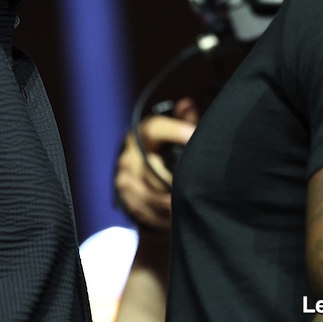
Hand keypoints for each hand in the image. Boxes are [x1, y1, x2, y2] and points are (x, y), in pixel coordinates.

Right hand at [114, 98, 198, 231]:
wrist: (136, 175)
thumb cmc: (162, 151)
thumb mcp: (172, 135)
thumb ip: (184, 121)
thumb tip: (188, 104)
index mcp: (144, 134)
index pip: (156, 128)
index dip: (176, 130)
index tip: (194, 136)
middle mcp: (130, 154)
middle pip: (156, 169)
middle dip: (178, 181)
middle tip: (198, 187)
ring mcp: (124, 177)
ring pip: (152, 194)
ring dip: (172, 204)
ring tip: (191, 207)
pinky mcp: (124, 197)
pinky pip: (145, 210)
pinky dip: (162, 217)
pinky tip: (176, 218)